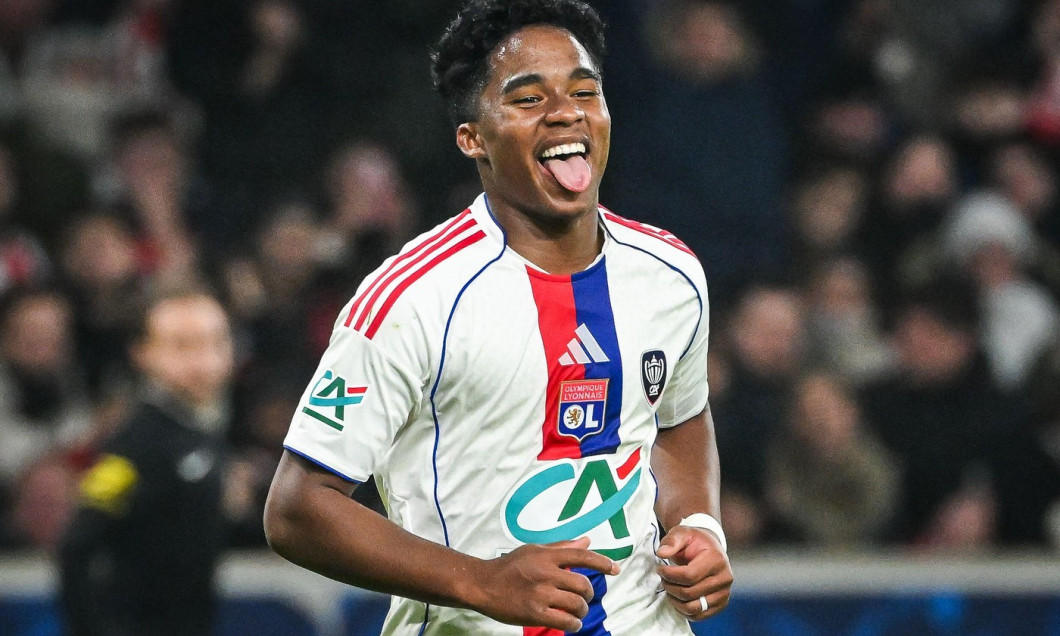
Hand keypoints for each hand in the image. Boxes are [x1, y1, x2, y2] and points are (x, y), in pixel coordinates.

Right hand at [472, 537, 619, 631]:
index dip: (602, 562)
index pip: (582, 556)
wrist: (483, 584)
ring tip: (577, 612)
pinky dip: (574, 624)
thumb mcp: (533, 550)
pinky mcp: (534, 613)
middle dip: (588, 594)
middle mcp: (546, 573)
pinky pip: (565, 621)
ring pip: (576, 604)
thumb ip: (561, 547)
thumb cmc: (509, 566)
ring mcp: (541, 594)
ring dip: (582, 610)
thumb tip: (587, 541)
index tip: (616, 569)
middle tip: (584, 598)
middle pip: (582, 584)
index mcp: (547, 556)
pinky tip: (571, 622)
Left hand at [656, 526, 732, 620]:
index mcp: (716, 560)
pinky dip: (684, 611)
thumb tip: (661, 553)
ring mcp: (725, 593)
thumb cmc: (695, 541)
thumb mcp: (682, 533)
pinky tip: (677, 598)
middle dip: (670, 587)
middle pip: (690, 593)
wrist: (710, 548)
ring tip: (669, 589)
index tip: (659, 569)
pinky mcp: (721, 604)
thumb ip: (672, 541)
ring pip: (694, 608)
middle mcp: (724, 578)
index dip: (670, 575)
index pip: (689, 575)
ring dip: (675, 601)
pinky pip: (699, 616)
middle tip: (662, 579)